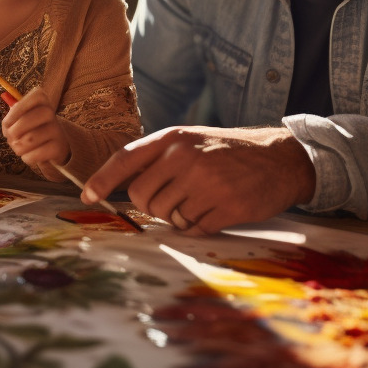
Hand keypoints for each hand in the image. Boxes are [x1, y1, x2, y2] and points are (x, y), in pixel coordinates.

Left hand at [0, 87, 67, 180]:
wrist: (54, 144)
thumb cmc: (31, 128)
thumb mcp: (21, 118)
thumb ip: (11, 119)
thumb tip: (7, 128)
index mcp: (41, 100)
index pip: (31, 99)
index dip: (16, 111)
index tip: (7, 123)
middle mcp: (51, 112)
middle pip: (29, 119)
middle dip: (14, 131)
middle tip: (10, 138)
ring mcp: (57, 130)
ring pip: (30, 139)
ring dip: (18, 147)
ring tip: (18, 148)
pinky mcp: (58, 147)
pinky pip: (36, 154)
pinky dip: (27, 157)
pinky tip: (29, 155)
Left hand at [81, 125, 315, 234]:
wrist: (280, 158)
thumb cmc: (228, 152)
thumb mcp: (191, 141)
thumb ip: (159, 158)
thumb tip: (122, 186)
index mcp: (174, 139)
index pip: (126, 159)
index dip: (102, 180)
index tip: (87, 196)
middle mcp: (185, 158)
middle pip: (142, 197)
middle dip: (154, 205)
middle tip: (177, 197)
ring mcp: (205, 183)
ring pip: (165, 216)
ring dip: (178, 216)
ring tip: (201, 199)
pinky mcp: (224, 207)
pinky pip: (191, 229)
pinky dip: (197, 225)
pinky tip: (215, 209)